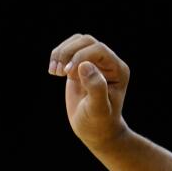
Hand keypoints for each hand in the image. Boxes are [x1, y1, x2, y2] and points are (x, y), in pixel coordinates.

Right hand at [48, 33, 130, 148]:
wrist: (95, 129)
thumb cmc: (99, 122)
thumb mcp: (98, 109)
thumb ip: (96, 88)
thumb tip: (85, 65)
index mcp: (118, 70)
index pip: (99, 49)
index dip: (81, 56)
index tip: (67, 74)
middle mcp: (109, 63)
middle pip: (87, 41)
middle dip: (69, 53)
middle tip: (59, 73)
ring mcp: (94, 63)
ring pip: (77, 41)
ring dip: (61, 53)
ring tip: (55, 72)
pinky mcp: (80, 66)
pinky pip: (68, 50)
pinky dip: (57, 56)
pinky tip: (53, 71)